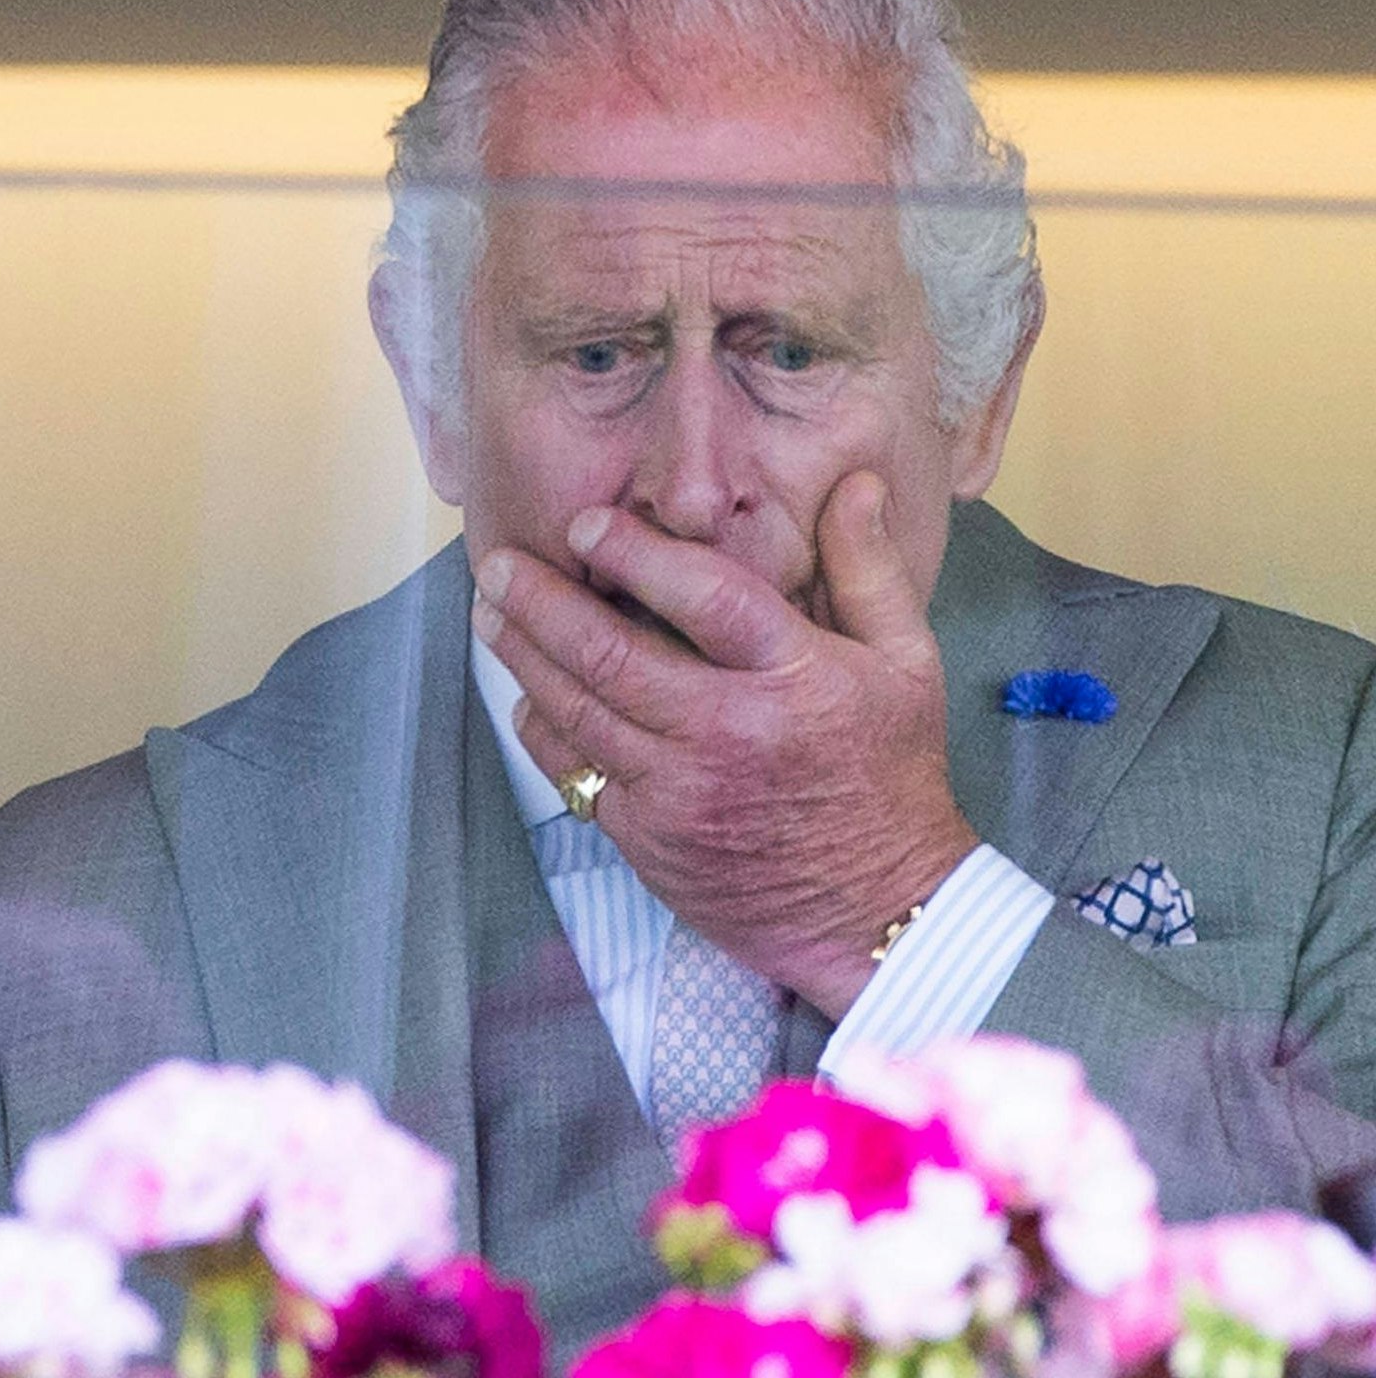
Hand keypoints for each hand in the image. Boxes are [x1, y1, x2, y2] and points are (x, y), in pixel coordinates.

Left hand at [471, 471, 977, 1016]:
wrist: (878, 911)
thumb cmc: (890, 776)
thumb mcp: (907, 664)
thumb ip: (868, 570)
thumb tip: (856, 484)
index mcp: (796, 679)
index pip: (705, 599)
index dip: (637, 555)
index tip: (586, 525)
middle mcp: (728, 733)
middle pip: (610, 655)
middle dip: (540, 603)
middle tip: (497, 565)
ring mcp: (679, 790)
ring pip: (577, 711)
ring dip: (523, 657)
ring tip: (490, 613)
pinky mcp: (646, 838)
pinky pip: (574, 772)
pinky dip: (542, 728)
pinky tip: (526, 694)